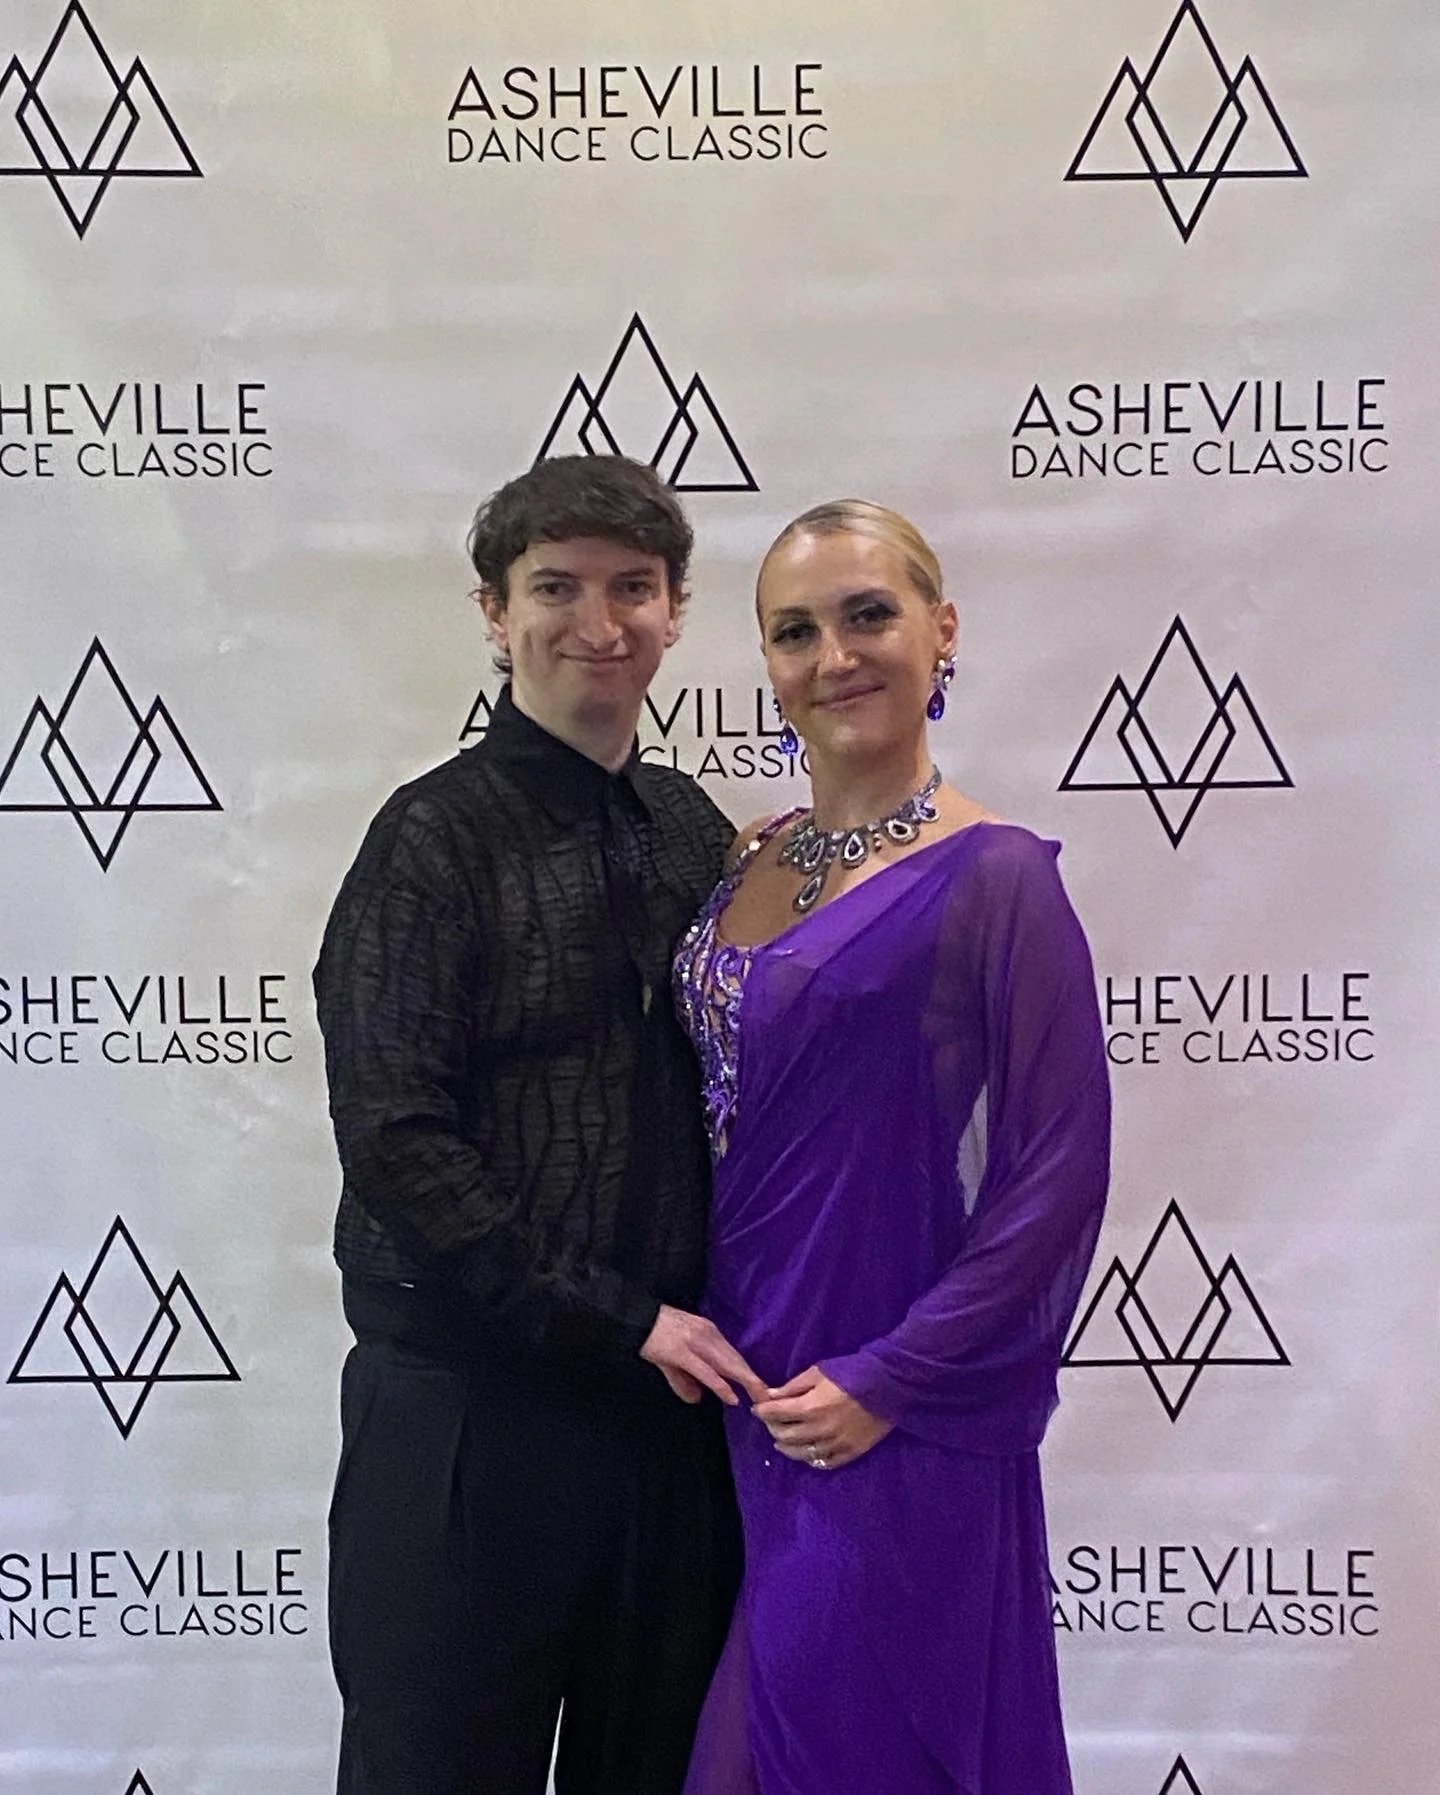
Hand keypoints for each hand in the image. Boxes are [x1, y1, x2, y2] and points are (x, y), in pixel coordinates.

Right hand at [640, 1305, 767, 1406]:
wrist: (634, 1319)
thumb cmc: (654, 1336)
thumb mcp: (673, 1359)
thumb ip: (685, 1380)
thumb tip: (697, 1398)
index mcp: (709, 1332)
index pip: (734, 1356)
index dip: (748, 1373)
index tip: (762, 1389)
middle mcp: (708, 1334)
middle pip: (736, 1361)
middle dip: (754, 1381)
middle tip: (770, 1399)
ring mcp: (695, 1343)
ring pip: (727, 1366)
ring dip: (746, 1384)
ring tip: (760, 1400)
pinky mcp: (681, 1352)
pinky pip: (706, 1372)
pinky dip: (721, 1386)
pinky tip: (732, 1397)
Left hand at [752, 1367, 892, 1469]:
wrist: (889, 1384)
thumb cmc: (851, 1372)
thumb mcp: (818, 1372)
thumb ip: (792, 1387)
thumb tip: (770, 1396)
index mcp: (810, 1408)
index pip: (776, 1415)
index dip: (762, 1411)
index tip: (757, 1408)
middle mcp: (819, 1430)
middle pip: (785, 1437)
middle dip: (772, 1428)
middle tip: (770, 1422)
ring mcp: (835, 1444)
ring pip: (802, 1454)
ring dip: (787, 1447)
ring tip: (781, 1442)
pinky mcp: (851, 1452)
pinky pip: (825, 1462)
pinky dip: (811, 1459)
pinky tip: (806, 1453)